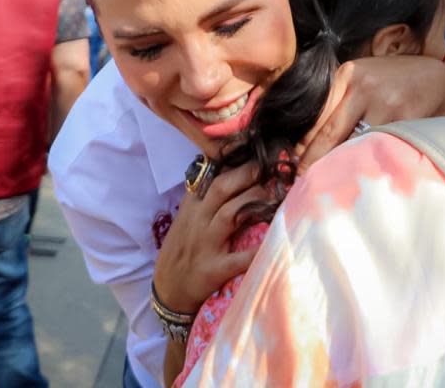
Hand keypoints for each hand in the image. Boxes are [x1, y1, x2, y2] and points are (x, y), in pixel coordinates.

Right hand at [153, 162, 271, 313]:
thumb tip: (235, 169)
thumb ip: (207, 196)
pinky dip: (257, 250)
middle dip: (247, 174)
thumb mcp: (188, 217)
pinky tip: (276, 241)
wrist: (168, 290)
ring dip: (254, 201)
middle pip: (221, 188)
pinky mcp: (214, 270)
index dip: (235, 163)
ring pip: (230, 214)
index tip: (257, 153)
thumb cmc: (184, 249)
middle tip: (270, 167)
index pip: (211, 176)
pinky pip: (238, 258)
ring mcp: (205, 245)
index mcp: (192, 207)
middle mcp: (198, 221)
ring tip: (276, 194)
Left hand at [295, 56, 444, 172]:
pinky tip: (368, 178)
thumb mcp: (365, 82)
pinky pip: (381, 150)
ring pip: (353, 147)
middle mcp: (362, 86)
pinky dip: (372, 165)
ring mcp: (385, 102)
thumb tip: (306, 148)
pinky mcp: (407, 118)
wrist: (442, 79)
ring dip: (343, 168)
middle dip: (316, 164)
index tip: (297, 168)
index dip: (305, 148)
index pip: (315, 119)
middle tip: (306, 185)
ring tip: (334, 187)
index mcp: (347, 75)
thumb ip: (340, 105)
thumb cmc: (397, 84)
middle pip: (329, 135)